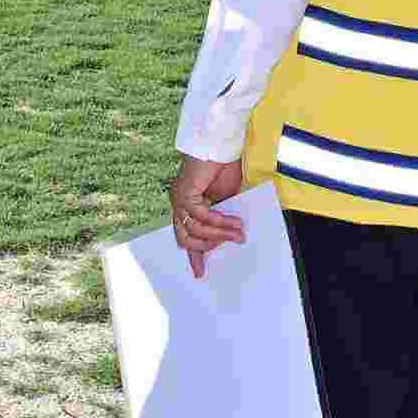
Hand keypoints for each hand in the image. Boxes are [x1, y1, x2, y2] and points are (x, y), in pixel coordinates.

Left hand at [167, 154, 248, 278]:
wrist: (223, 143)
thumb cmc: (225, 168)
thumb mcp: (226, 199)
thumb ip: (223, 218)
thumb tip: (232, 239)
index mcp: (187, 206)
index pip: (186, 236)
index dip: (194, 256)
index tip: (200, 274)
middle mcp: (178, 203)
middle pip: (185, 238)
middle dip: (208, 246)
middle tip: (232, 243)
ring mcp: (178, 198)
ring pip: (195, 230)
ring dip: (219, 234)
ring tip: (239, 234)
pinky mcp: (184, 192)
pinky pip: (201, 216)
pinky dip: (218, 222)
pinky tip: (234, 222)